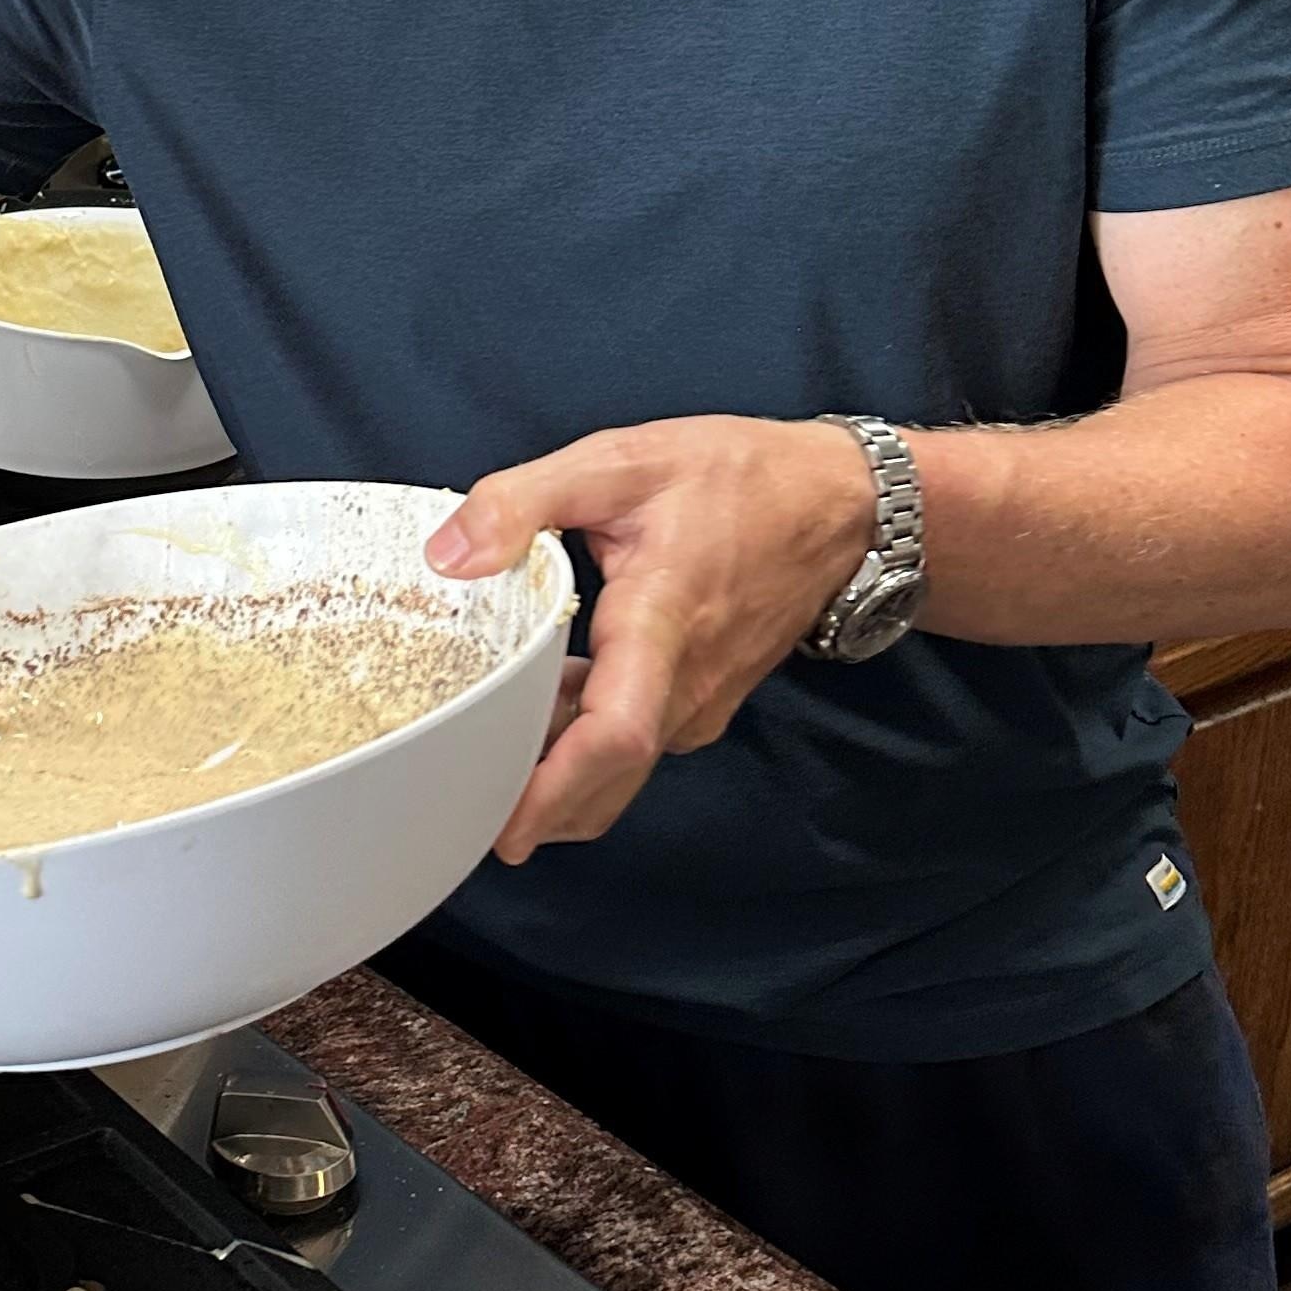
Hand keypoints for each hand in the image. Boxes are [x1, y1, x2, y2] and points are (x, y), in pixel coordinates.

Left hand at [428, 416, 877, 855]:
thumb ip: (525, 502)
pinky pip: (634, 742)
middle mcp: (687, 685)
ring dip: (556, 775)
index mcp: (662, 624)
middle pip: (607, 777)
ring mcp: (699, 701)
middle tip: (460, 805)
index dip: (556, 789)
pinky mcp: (701, 700)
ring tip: (484, 754)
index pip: (614, 735)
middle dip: (535, 806)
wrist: (841, 505)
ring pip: (619, 768)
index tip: (506, 827)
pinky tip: (539, 705)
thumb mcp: (621, 462)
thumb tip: (449, 554)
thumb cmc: (741, 480)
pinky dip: (584, 745)